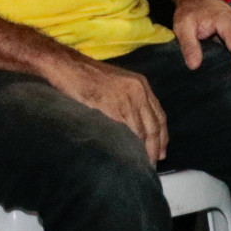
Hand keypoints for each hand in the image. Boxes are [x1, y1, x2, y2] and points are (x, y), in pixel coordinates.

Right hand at [42, 54, 168, 163]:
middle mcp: (139, 91)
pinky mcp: (112, 107)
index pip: (158, 114)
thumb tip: (135, 124)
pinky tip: (127, 155)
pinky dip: (128, 145)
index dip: (162, 135)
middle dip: (156, 146)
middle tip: (155, 162)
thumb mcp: (118, 83)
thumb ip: (130, 99)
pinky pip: (125, 131)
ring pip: (141, 131)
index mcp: (141, 84)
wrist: (68, 67)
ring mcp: (126, 99)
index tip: (162, 150)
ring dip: (143, 150)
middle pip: (154, 125)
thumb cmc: (88, 75)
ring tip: (142, 164)